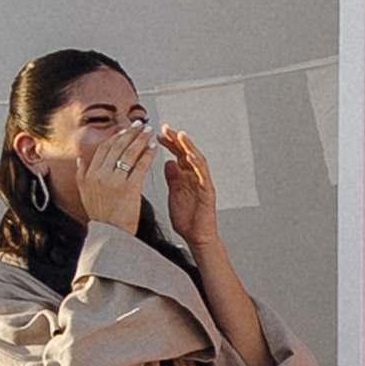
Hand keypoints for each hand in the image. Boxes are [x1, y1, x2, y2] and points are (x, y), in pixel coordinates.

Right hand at [76, 120, 158, 226]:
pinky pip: (140, 166)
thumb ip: (81, 174)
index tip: (124, 130)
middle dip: (129, 133)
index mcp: (89, 174)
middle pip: (116, 147)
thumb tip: (80, 158)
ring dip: (140, 140)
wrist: (111, 234)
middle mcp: (99, 175)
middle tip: (139, 124)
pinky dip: (147, 155)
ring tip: (148, 132)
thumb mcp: (84, 193)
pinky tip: (153, 148)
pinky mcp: (129, 188)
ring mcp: (114, 181)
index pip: (103, 149)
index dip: (115, 137)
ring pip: (129, 154)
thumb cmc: (102, 216)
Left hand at [158, 124, 219, 252]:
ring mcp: (203, 183)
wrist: (197, 237)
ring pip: (197, 160)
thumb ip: (172, 178)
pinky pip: (204, 176)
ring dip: (189, 147)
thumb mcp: (174, 194)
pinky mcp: (208, 192)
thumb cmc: (186, 219)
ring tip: (180, 135)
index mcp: (185, 177)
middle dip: (176, 140)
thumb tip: (167, 162)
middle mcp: (195, 177)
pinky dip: (198, 165)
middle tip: (165, 127)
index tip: (157, 133)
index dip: (168, 143)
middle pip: (186, 153)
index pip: (177, 155)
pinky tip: (190, 156)